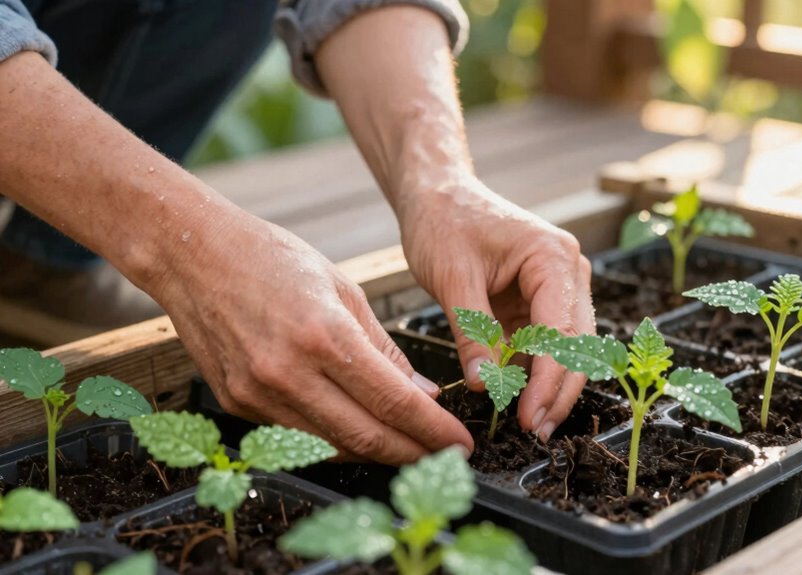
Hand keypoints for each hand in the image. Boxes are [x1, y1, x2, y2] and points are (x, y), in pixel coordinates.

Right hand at [148, 206, 473, 463]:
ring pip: (333, 447)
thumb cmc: (272, 260)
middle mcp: (288, 372)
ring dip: (377, 454)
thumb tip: (423, 395)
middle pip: (366, 437)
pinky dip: (335, 443)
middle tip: (444, 458)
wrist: (193, 255)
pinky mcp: (237, 405)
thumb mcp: (343, 290)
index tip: (460, 444)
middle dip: (414, 454)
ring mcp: (257, 394)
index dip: (433, 431)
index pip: (393, 402)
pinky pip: (298, 439)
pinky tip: (361, 434)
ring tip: (410, 449)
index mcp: (324, 335)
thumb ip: (384, 348)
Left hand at [399, 176, 595, 440]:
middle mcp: (567, 272)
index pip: (561, 331)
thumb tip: (484, 385)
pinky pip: (543, 343)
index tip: (528, 416)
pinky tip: (518, 398)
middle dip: (558, 391)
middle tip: (535, 431)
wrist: (436, 193)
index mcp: (553, 258)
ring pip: (565, 348)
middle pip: (577, 345)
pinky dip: (532, 371)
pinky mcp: (538, 300)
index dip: (548, 381)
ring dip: (549, 386)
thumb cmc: (444, 221)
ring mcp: (557, 287)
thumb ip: (472, 333)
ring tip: (528, 422)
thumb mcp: (453, 278)